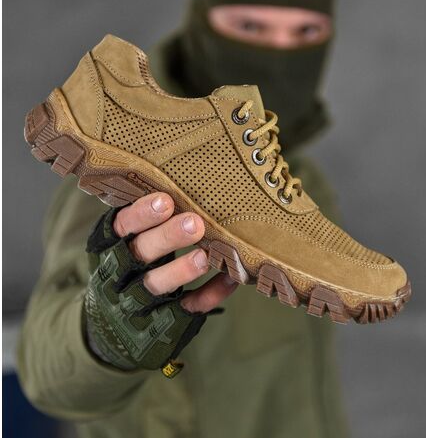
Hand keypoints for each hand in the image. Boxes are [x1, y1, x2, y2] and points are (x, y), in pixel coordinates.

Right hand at [84, 192, 237, 374]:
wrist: (108, 328)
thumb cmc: (125, 269)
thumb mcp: (123, 244)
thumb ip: (145, 222)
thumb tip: (189, 185)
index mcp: (108, 248)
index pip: (121, 227)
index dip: (141, 215)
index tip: (165, 200)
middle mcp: (118, 276)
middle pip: (139, 254)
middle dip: (166, 238)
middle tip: (195, 223)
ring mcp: (136, 304)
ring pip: (156, 286)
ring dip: (181, 271)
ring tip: (204, 257)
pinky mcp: (159, 325)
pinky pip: (185, 309)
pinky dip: (208, 295)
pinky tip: (229, 279)